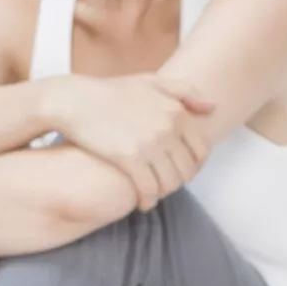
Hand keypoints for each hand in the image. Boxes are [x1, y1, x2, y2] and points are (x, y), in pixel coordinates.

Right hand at [42, 74, 213, 209]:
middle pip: (188, 170)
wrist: (73, 100)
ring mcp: (149, 143)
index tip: (180, 171)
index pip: (202, 150)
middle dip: (178, 182)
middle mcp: (168, 127)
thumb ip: (185, 91)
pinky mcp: (129, 158)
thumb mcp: (151, 81)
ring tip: (153, 194)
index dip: (194, 166)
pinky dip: (148, 201)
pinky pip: (149, 189)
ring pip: (170, 183)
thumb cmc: (111, 91)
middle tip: (165, 186)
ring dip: (163, 194)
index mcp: (176, 111)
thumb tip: (212, 107)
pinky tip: (142, 204)